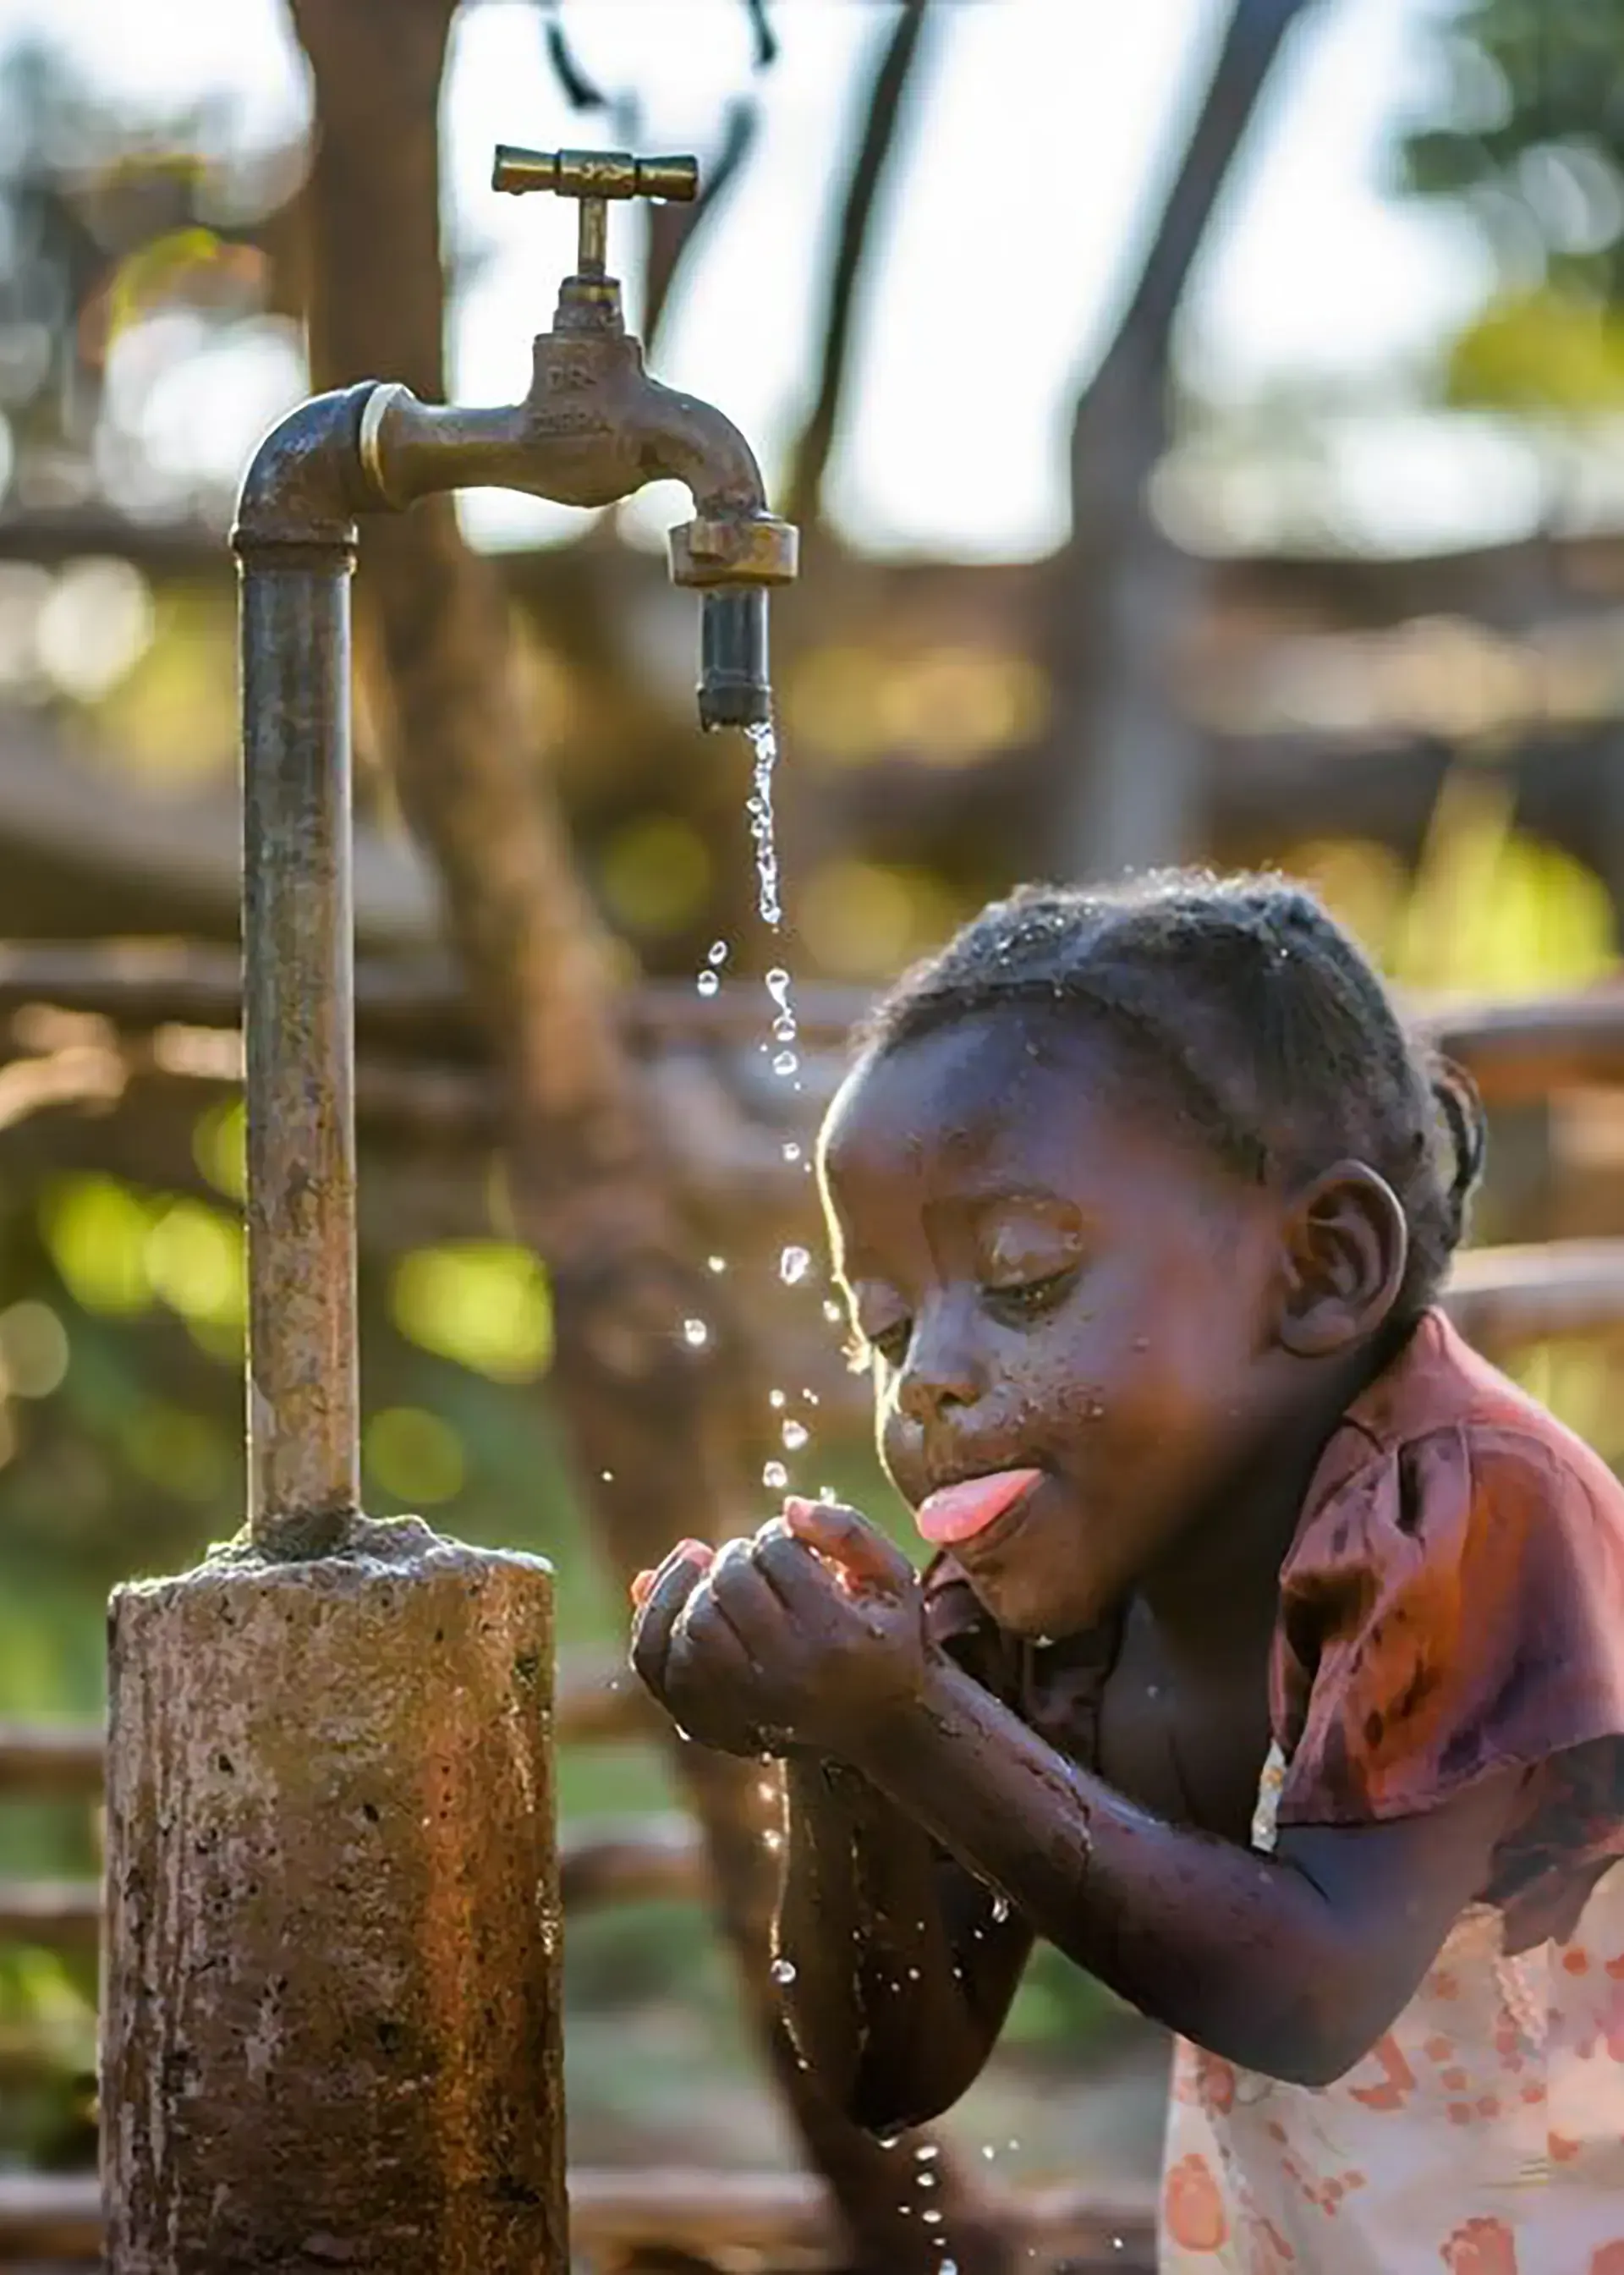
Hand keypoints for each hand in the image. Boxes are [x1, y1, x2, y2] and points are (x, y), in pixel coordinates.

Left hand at [653, 1499, 930, 1763]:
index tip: (793, 1547)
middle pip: (729, 1584)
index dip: (777, 1535)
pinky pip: (655, 1661)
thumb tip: (787, 1507)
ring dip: (699, 1584)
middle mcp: (787, 1678)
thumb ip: (848, 1531)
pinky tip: (679, 1591)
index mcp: (837, 1637)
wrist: (878, 1726)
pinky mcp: (708, 1720)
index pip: (776, 1552)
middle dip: (737, 1556)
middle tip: (755, 1560)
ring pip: (690, 1623)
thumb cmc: (883, 1636)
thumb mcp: (892, 1578)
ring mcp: (742, 1705)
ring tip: (721, 1577)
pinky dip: (657, 1616)